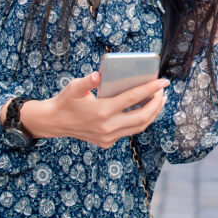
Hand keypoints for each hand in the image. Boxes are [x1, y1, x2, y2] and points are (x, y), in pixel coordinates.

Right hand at [18, 73, 168, 148]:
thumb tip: (98, 75)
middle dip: (157, 103)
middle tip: (163, 91)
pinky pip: (129, 132)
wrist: (54, 123)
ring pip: (139, 127)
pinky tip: (144, 110)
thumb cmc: (65, 101)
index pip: (132, 99)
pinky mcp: (107, 142)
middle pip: (142, 117)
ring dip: (152, 114)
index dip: (150, 90)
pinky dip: (140, 121)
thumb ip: (87, 81)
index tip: (163, 82)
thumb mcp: (73, 87)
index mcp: (101, 111)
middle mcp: (107, 127)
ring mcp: (108, 137)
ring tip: (159, 100)